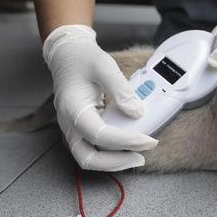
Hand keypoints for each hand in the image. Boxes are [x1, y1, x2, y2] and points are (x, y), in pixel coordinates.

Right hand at [43, 25, 157, 170]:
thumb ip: (121, 90)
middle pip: (87, 158)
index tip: (148, 140)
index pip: (99, 135)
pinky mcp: (81, 128)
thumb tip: (136, 113)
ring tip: (138, 155)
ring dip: (113, 161)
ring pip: (89, 157)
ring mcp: (73, 128)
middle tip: (141, 158)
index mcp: (73, 108)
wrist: (68, 55)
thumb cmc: (84, 59)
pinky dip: (111, 152)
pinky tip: (129, 145)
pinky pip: (94, 148)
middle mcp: (69, 123)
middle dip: (116, 162)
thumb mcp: (105, 66)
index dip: (126, 141)